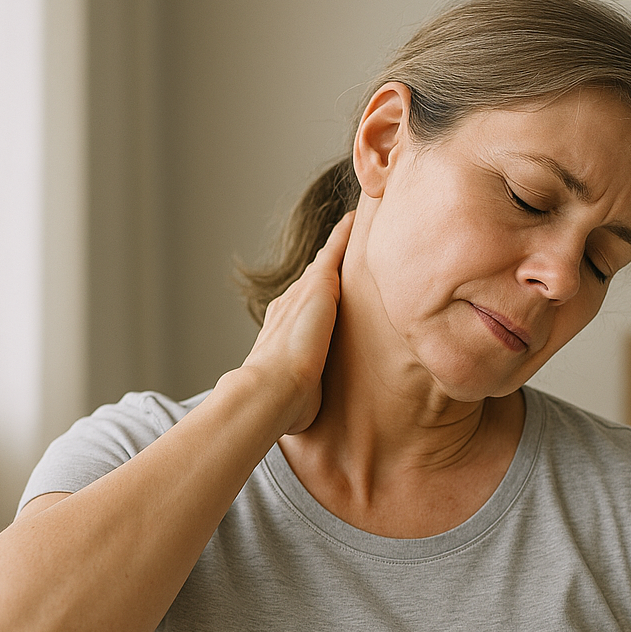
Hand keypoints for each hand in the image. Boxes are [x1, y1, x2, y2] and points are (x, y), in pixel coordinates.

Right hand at [241, 211, 354, 433]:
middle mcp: (289, 306)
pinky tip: (360, 216)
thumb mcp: (293, 396)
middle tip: (342, 241)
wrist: (270, 392)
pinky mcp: (320, 286)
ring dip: (338, 243)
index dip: (314, 297)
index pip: (302, 309)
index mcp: (282, 332)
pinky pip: (336, 250)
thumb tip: (300, 415)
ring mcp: (303, 294)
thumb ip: (301, 393)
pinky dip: (346, 233)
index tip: (324, 287)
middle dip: (326, 262)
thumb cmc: (281, 406)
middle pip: (313, 278)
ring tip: (354, 222)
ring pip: (325, 261)